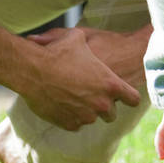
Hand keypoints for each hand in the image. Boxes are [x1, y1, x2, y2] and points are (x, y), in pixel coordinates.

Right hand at [20, 28, 141, 130]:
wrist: (31, 69)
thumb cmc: (56, 51)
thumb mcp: (78, 38)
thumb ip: (90, 44)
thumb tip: (86, 38)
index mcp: (110, 84)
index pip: (133, 99)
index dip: (128, 96)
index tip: (122, 95)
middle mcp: (101, 103)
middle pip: (111, 114)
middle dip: (103, 106)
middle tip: (91, 95)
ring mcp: (84, 116)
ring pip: (92, 119)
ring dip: (85, 111)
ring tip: (72, 96)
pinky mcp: (68, 124)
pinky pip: (75, 124)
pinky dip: (70, 117)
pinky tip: (62, 103)